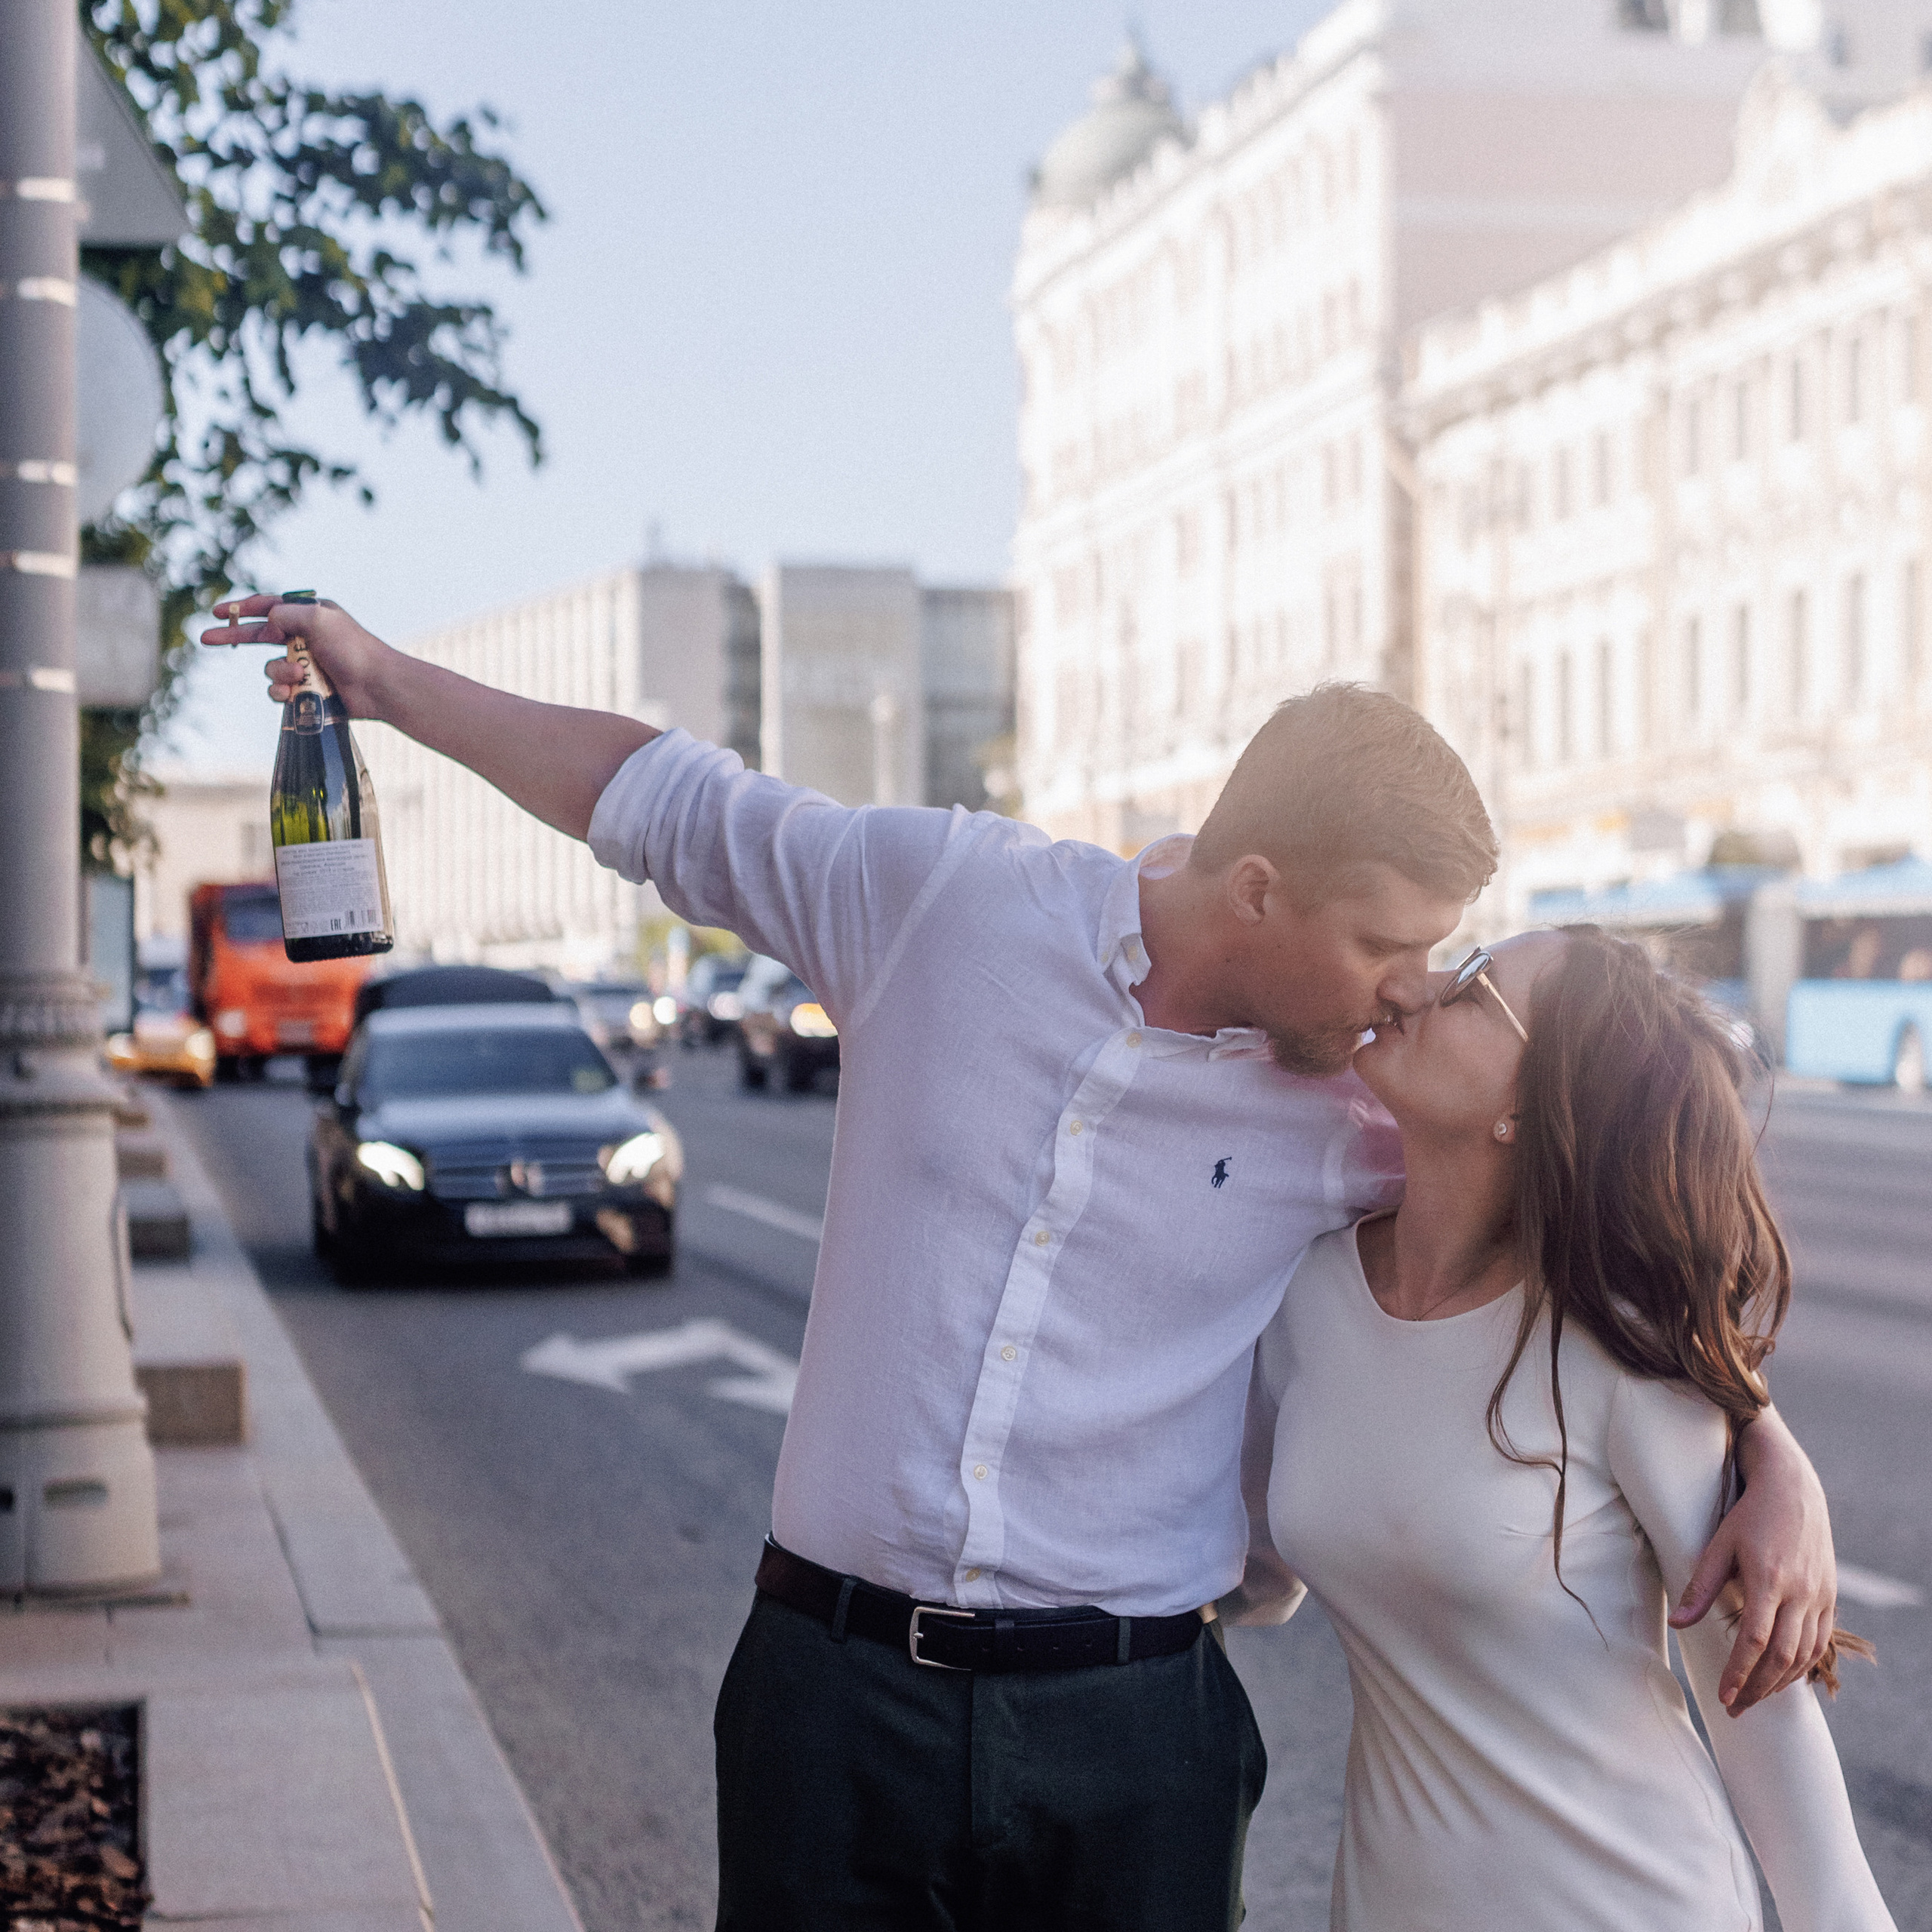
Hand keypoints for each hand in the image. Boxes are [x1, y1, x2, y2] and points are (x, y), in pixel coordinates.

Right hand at [199, 593, 393, 719]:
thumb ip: (285, 613)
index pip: (269, 607)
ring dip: (278, 672)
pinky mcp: (309, 690)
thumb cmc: (352, 648)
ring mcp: (308, 665)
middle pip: (259, 635)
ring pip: (270, 668)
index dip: (242, 608)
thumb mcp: (317, 618)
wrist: (377, 686)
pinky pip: (280, 690)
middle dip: (234, 637)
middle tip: (206, 638)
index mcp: (310, 616)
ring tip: (299, 676)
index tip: (217, 612)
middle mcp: (306, 638)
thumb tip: (267, 623)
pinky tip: (293, 692)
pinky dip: (282, 691)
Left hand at [1669, 1406, 1835, 1714]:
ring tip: (1754, 1697)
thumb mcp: (1718, 1544)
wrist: (1792, 1488)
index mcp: (1767, 1579)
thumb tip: (1678, 1623)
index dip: (1739, 1673)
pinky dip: (1801, 1665)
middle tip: (1736, 1709)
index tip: (1724, 1698)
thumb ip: (1700, 1586)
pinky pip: (1819, 1642)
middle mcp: (1799, 1592)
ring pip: (1804, 1655)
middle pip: (1782, 1657)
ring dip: (1779, 1682)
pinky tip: (1780, 1676)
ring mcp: (1819, 1596)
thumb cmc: (1747, 1514)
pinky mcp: (1830, 1597)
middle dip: (1758, 1688)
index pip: (1754, 1640)